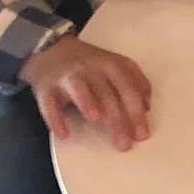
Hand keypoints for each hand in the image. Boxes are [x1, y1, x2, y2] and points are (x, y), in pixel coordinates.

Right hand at [21, 36, 150, 151]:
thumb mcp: (116, 65)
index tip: (142, 135)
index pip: (128, 89)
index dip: (136, 112)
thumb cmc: (91, 64)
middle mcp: (91, 68)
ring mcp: (68, 76)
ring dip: (87, 103)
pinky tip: (64, 134)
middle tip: (124, 144)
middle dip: (117, 119)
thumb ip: (134, 82)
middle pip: (107, 94)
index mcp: (112, 65)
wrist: (51, 49)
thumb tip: (147, 107)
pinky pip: (49, 103)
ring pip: (80, 91)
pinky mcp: (46, 87)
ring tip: (96, 120)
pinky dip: (55, 118)